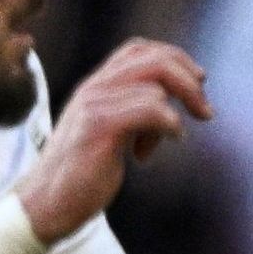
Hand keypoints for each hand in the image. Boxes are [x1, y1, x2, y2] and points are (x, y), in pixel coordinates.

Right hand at [14, 41, 210, 241]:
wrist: (47, 203)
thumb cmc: (83, 173)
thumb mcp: (111, 134)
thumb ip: (133, 114)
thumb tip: (172, 108)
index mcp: (96, 86)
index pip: (139, 50)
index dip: (175, 58)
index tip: (199, 82)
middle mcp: (94, 88)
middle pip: (154, 60)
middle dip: (190, 81)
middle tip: (206, 111)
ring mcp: (94, 105)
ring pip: (155, 85)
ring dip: (178, 111)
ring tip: (174, 137)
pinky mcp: (99, 127)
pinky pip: (149, 109)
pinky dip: (170, 124)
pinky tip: (169, 142)